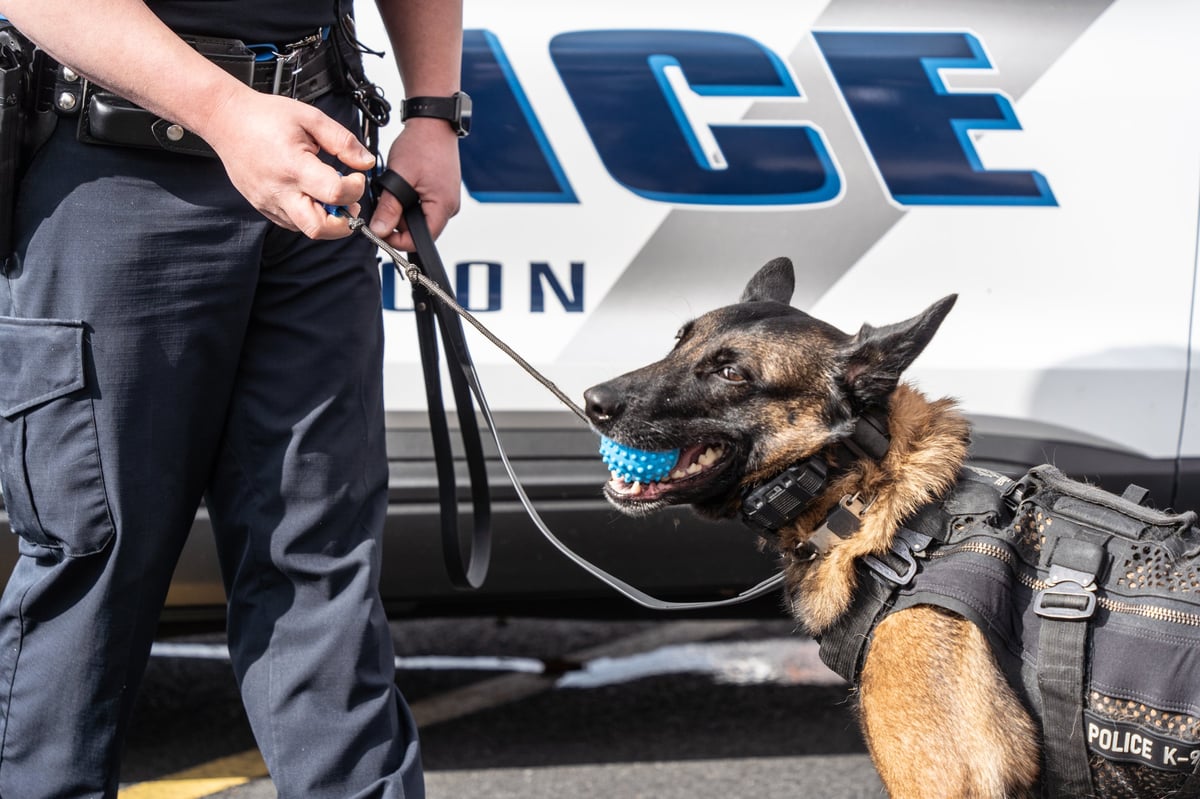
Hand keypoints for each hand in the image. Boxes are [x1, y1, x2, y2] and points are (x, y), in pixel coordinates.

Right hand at [202, 87, 376, 238]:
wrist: (225, 121)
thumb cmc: (264, 117)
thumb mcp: (311, 118)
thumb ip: (343, 142)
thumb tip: (366, 163)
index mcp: (293, 166)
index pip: (334, 193)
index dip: (355, 188)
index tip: (357, 176)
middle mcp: (279, 190)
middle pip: (319, 228)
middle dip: (344, 223)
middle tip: (350, 204)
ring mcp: (269, 202)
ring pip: (306, 230)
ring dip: (327, 220)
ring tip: (331, 197)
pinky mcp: (263, 207)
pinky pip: (292, 223)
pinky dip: (309, 216)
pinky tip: (312, 196)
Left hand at [367, 117, 462, 250]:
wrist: (433, 122)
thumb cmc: (421, 144)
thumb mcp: (398, 178)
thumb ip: (389, 208)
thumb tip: (380, 230)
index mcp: (443, 206)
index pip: (421, 240)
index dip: (397, 240)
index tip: (379, 230)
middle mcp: (449, 207)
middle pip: (420, 230)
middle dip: (398, 222)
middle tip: (384, 203)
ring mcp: (447, 199)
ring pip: (419, 218)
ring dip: (403, 209)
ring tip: (395, 188)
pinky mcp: (442, 192)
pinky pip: (424, 205)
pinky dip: (410, 200)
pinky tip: (405, 185)